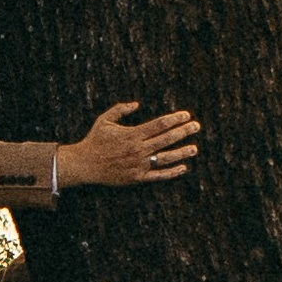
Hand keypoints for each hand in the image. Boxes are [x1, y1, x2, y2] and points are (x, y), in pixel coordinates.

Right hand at [62, 101, 200, 187]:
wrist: (84, 164)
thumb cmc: (95, 140)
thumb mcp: (104, 120)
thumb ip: (120, 109)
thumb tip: (137, 104)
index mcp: (132, 134)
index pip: (159, 124)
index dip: (175, 119)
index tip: (186, 115)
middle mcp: (138, 149)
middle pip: (166, 138)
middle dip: (184, 131)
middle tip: (196, 126)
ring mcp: (139, 164)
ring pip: (166, 158)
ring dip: (182, 152)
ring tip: (194, 148)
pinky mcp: (137, 178)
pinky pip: (158, 175)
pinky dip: (172, 172)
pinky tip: (183, 167)